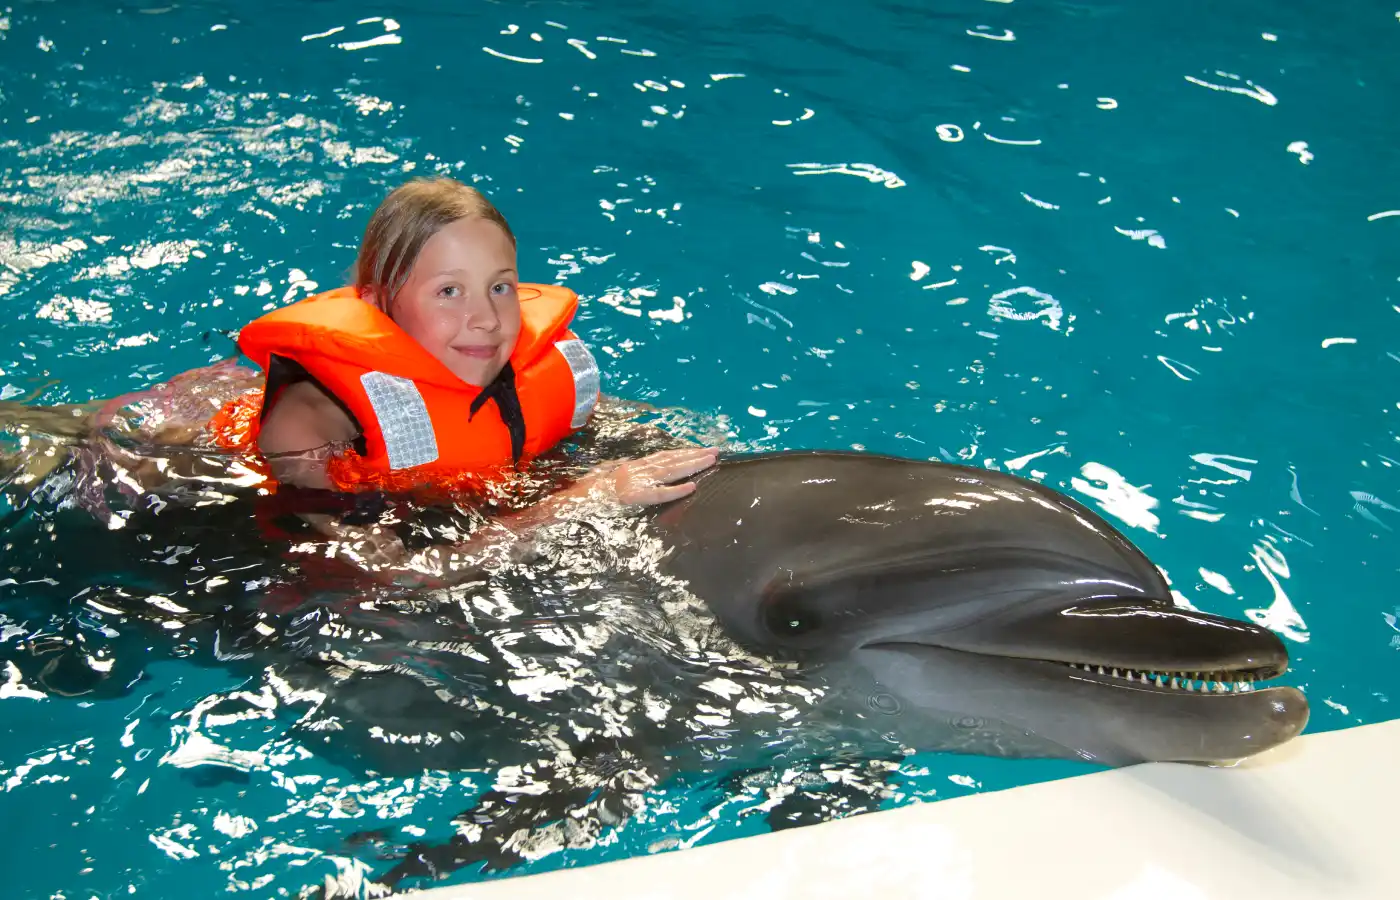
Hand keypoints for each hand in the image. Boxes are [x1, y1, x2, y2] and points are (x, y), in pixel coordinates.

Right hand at [582, 446, 719, 506]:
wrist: (571, 499)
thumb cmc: (585, 491)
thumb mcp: (604, 475)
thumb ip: (618, 469)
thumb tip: (627, 462)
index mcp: (631, 466)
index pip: (662, 457)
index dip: (683, 453)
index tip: (700, 450)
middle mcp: (636, 470)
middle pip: (671, 460)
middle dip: (695, 455)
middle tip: (716, 451)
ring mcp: (636, 482)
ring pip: (670, 471)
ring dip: (692, 466)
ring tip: (710, 461)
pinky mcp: (634, 496)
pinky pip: (658, 493)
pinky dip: (676, 490)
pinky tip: (692, 487)